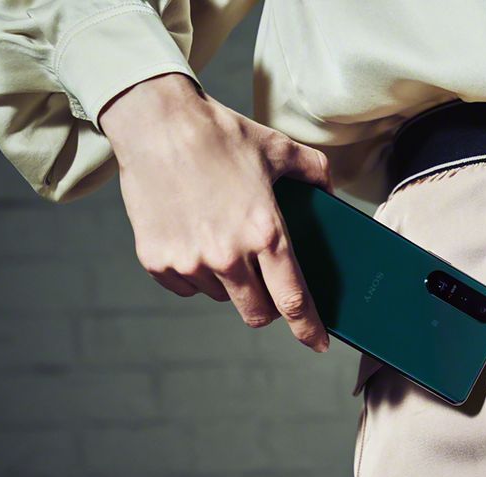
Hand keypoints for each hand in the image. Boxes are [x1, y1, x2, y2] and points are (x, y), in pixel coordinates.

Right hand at [99, 73, 332, 351]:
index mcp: (265, 232)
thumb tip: (329, 192)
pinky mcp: (157, 261)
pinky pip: (187, 286)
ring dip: (230, 282)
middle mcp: (227, 255)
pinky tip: (195, 238)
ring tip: (223, 239)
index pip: (293, 300)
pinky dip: (196, 273)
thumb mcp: (279, 148)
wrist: (155, 123)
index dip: (309, 328)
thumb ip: (314, 172)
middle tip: (266, 283)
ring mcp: (189, 261)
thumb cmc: (220, 134)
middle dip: (267, 307)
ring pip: (221, 297)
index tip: (318, 344)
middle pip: (256, 313)